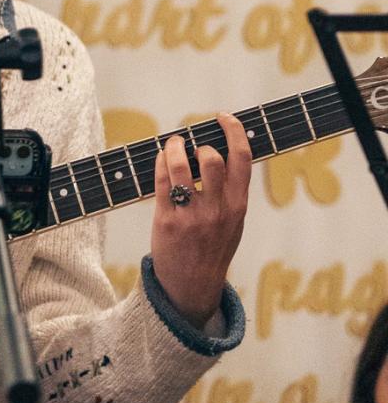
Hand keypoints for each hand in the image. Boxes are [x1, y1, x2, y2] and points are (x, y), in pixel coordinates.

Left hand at [150, 113, 251, 328]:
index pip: (242, 160)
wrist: (192, 285)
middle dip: (199, 143)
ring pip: (180, 166)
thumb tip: (221, 152)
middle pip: (211, 159)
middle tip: (191, 142)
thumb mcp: (233, 222)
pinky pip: (161, 181)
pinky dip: (160, 163)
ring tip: (172, 144)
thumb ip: (230, 192)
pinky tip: (161, 158)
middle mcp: (217, 209)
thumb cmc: (212, 248)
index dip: (234, 131)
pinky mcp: (166, 219)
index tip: (224, 117)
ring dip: (173, 147)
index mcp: (238, 207)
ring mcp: (191, 215)